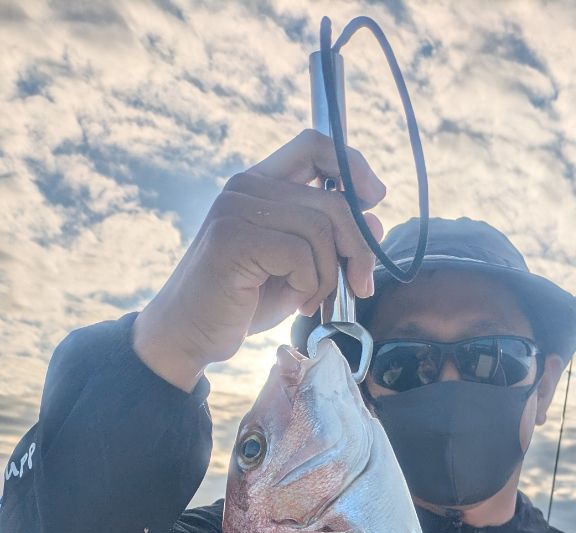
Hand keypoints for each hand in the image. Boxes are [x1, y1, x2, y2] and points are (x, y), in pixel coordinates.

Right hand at [133, 130, 386, 390]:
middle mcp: (246, 188)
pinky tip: (295, 303)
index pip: (314, 146)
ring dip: (328, 277)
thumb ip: (331, 243)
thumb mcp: (299, 270)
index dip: (352, 165)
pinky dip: (309, 286)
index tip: (375, 198)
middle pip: (331, 201)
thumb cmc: (243, 302)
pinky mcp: (234, 239)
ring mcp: (236, 210)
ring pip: (320, 231)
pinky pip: (300, 255)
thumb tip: (376, 221)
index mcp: (260, 185)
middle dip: (358, 249)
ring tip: (311, 301)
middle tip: (359, 287)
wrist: (190, 334)